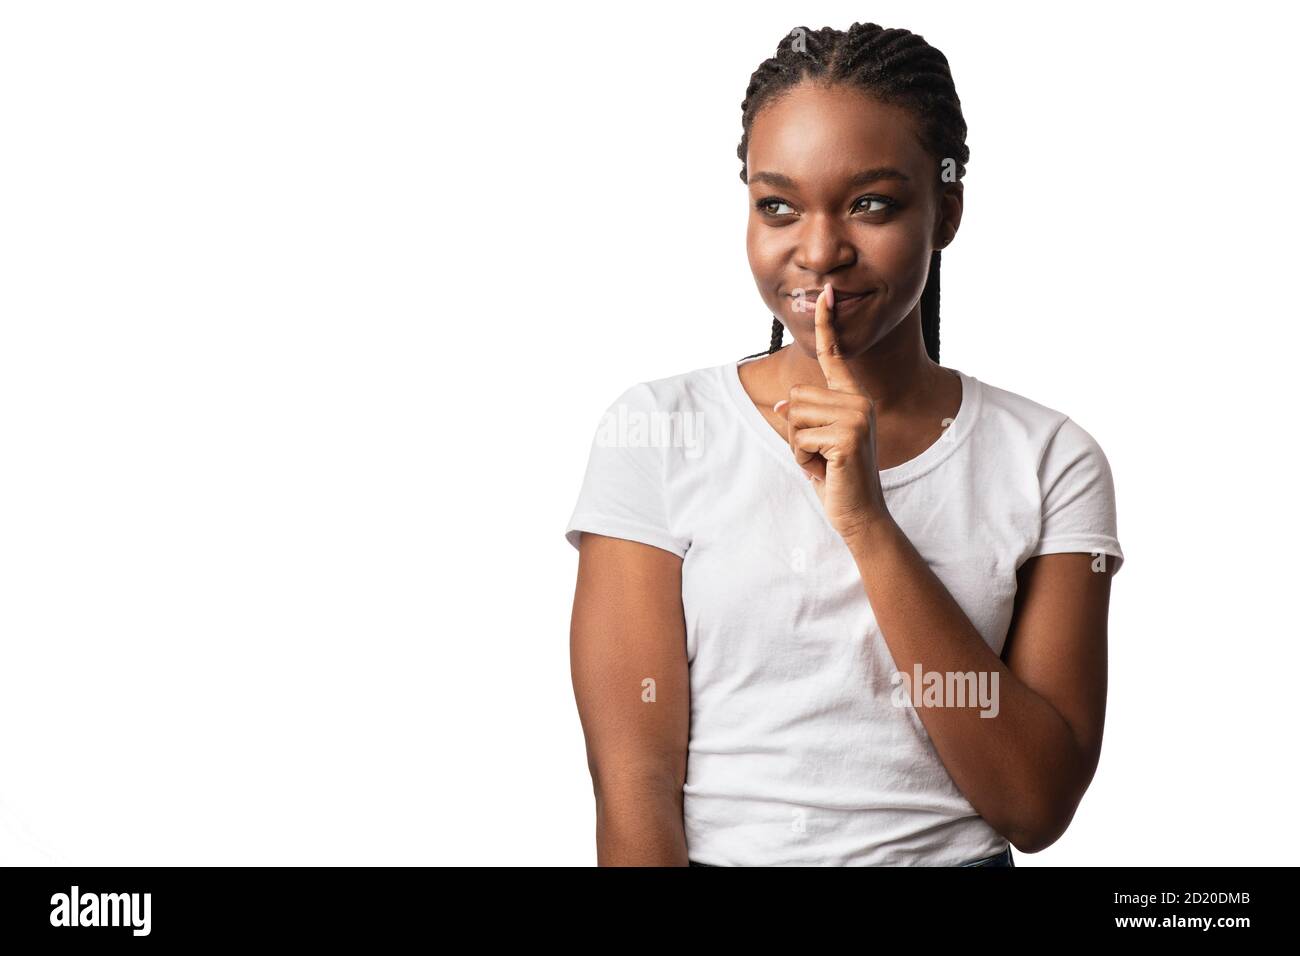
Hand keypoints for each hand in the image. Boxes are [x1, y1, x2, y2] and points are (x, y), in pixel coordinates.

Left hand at [774, 283, 891, 541]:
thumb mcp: (814, 441)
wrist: (858, 512)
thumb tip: (782, 405)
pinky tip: (825, 471)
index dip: (827, 323)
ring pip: (795, 417)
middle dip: (796, 431)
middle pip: (796, 397)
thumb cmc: (835, 475)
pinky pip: (800, 438)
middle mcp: (858, 401)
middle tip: (819, 454)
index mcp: (853, 397)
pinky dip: (803, 459)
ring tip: (822, 462)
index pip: (835, 355)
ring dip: (799, 446)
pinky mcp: (847, 438)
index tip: (824, 292)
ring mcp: (856, 418)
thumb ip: (802, 417)